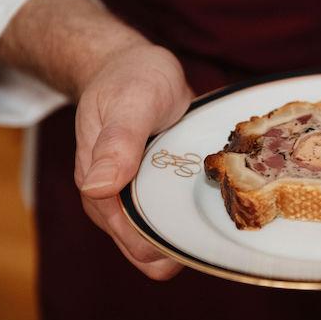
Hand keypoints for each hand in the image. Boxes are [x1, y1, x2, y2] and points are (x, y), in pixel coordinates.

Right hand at [0, 0, 192, 279]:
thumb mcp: (130, 102)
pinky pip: (175, 218)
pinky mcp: (157, 190)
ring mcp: (137, 198)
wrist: (133, 65)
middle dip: (183, 247)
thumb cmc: (129, 79)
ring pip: (165, 240)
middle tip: (220, 222)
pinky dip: (194, 216)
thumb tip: (97, 188)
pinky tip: (218, 203)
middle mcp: (115, 201)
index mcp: (100, 189)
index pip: (135, 242)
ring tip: (224, 212)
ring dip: (191, 233)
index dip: (169, 245)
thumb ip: (117, 143)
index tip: (205, 232)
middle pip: (150, 253)